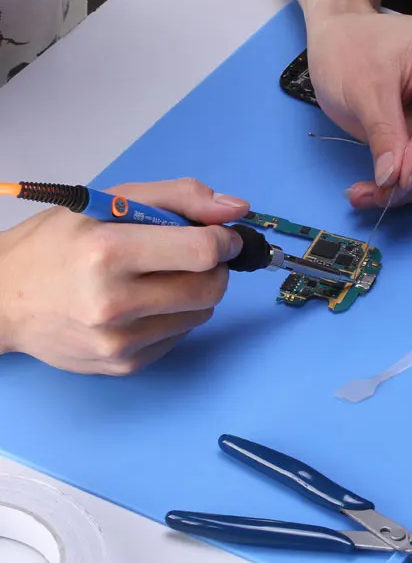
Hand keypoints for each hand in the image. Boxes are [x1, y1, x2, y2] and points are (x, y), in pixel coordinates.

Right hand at [0, 178, 247, 374]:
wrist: (4, 299)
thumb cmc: (57, 244)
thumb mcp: (110, 201)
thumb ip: (180, 197)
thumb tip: (236, 208)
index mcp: (107, 253)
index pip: (202, 251)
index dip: (224, 241)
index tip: (223, 237)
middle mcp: (113, 303)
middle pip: (210, 288)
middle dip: (214, 268)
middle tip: (193, 256)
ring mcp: (120, 341)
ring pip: (202, 313)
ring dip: (195, 292)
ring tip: (159, 278)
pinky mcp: (125, 365)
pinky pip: (181, 336)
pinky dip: (175, 316)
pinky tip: (144, 304)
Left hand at [305, 10, 411, 208]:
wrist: (337, 40)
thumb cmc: (349, 48)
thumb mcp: (362, 90)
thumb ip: (383, 134)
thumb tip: (395, 179)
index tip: (399, 179)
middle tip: (378, 195)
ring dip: (411, 186)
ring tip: (367, 195)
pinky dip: (408, 181)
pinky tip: (376, 190)